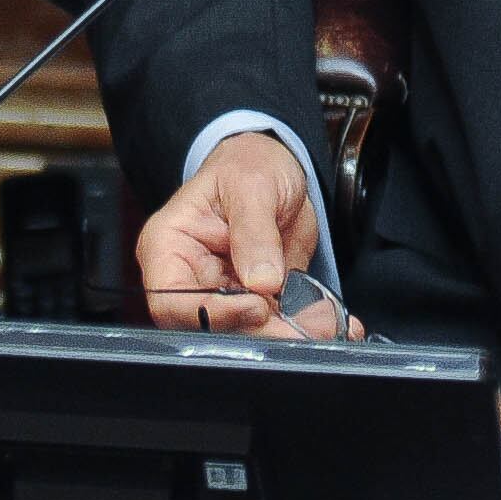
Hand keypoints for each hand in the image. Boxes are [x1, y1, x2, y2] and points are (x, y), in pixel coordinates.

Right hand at [137, 133, 354, 338]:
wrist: (275, 167)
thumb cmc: (246, 165)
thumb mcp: (251, 185)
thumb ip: (254, 232)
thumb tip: (262, 281)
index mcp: (169, 246)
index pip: (171, 300)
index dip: (210, 314)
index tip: (255, 307)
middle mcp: (191, 277)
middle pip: (211, 327)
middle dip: (259, 333)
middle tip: (300, 329)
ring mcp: (225, 293)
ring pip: (249, 333)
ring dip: (289, 334)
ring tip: (324, 325)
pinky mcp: (257, 301)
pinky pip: (278, 324)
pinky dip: (306, 326)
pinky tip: (331, 321)